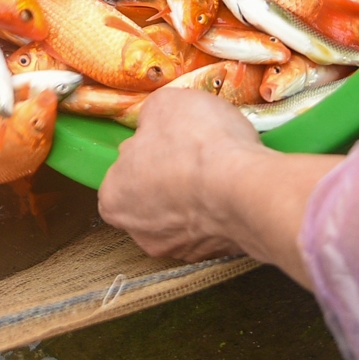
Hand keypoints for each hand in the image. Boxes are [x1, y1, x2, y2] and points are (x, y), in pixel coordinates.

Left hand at [98, 88, 341, 285]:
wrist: (245, 187)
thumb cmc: (197, 146)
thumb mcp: (163, 104)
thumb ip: (150, 119)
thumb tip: (155, 123)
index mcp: (113, 198)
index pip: (124, 172)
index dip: (148, 151)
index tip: (170, 141)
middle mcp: (139, 231)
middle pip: (152, 198)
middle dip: (171, 179)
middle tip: (195, 156)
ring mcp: (178, 249)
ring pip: (184, 216)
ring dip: (197, 197)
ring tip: (219, 171)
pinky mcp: (214, 255)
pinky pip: (214, 227)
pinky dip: (221, 211)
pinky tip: (234, 189)